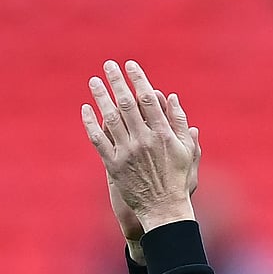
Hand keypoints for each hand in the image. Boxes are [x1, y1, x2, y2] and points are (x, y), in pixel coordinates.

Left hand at [82, 60, 200, 239]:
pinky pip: (99, 140)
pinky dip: (91, 124)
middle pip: (127, 103)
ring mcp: (127, 152)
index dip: (138, 79)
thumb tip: (172, 98)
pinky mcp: (114, 165)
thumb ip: (180, 123)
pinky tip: (86, 109)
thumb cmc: (178, 179)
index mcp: (163, 134)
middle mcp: (144, 140)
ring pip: (110, 118)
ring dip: (101, 97)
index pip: (148, 99)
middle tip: (108, 65)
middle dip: (117, 81)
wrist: (163, 208)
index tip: (130, 65)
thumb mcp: (187, 150)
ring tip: (94, 81)